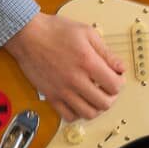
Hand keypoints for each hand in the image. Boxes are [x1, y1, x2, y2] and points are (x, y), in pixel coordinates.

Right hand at [5, 12, 124, 121]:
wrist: (27, 35)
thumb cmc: (54, 31)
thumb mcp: (87, 33)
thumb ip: (106, 52)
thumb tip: (121, 67)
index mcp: (87, 62)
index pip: (114, 85)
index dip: (120, 82)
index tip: (117, 77)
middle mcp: (75, 79)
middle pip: (104, 103)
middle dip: (111, 97)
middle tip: (108, 89)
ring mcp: (62, 90)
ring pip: (88, 114)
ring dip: (97, 108)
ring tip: (95, 97)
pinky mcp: (51, 96)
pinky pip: (68, 116)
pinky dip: (78, 114)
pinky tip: (79, 102)